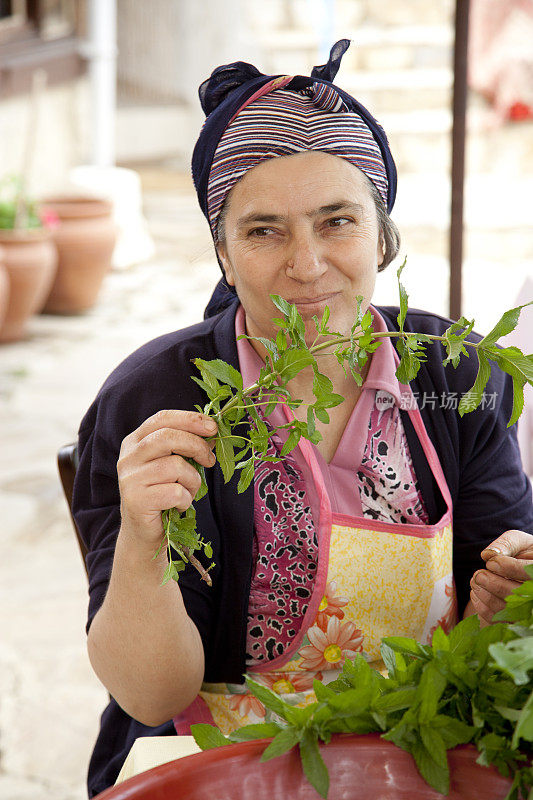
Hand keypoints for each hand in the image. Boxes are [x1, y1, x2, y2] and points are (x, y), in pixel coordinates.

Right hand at [117, 409, 216, 545]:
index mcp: (134, 441)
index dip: (189, 419)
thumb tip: (212, 432)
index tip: (212, 427)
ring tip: (187, 492)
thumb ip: (185, 447)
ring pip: (176, 466)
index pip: (162, 418)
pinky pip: (176, 492)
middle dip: (197, 445)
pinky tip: (178, 506)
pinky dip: (186, 500)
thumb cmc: (162, 494)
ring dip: (193, 481)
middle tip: (209, 460)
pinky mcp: (136, 500)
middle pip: (168, 437)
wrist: (144, 533)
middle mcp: (128, 457)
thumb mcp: (172, 465)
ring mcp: (130, 478)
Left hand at [469, 529, 532, 625]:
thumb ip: (506, 544)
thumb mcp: (518, 542)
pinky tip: (476, 593)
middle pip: (517, 594)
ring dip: (485, 594)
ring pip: (506, 608)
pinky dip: (482, 607)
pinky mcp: (515, 622)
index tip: (490, 562)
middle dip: (493, 584)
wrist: (521, 571)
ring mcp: (528, 611)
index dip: (508, 567)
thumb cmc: (521, 554)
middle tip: (478, 574)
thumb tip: (487, 554)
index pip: (528, 571)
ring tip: (476, 580)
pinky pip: (498, 621)